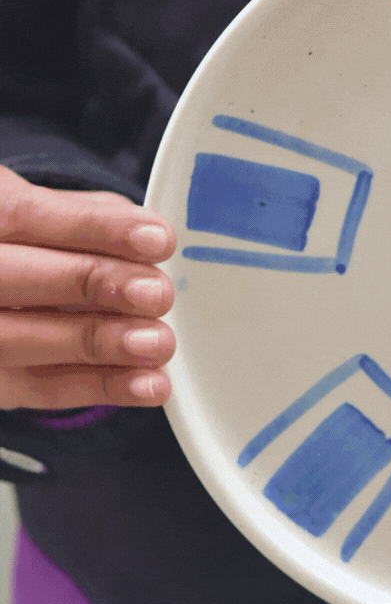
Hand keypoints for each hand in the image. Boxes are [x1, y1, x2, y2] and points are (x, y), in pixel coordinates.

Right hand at [0, 167, 175, 409]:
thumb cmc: (27, 250)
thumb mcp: (45, 215)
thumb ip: (88, 218)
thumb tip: (148, 235)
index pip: (29, 216)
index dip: (96, 228)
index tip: (157, 240)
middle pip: (20, 277)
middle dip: (95, 283)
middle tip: (156, 294)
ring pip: (22, 339)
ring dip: (99, 344)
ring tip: (157, 343)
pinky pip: (39, 388)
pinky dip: (98, 387)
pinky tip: (145, 384)